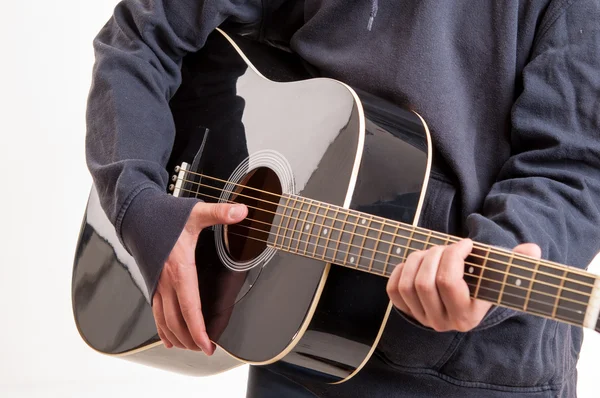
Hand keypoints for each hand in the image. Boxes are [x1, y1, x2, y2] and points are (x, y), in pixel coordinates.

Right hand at [152, 201, 247, 352]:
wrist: (137, 213)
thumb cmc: (166, 214)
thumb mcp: (196, 211)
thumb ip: (220, 213)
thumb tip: (243, 210)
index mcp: (179, 268)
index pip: (189, 307)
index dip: (198, 329)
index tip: (207, 344)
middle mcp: (165, 280)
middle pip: (177, 320)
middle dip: (190, 339)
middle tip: (206, 350)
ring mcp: (156, 284)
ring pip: (164, 319)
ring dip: (178, 337)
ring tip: (192, 348)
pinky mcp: (152, 283)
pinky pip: (156, 311)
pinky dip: (162, 328)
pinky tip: (169, 339)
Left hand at [386, 238, 540, 331]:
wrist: (464, 301)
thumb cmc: (483, 282)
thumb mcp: (501, 274)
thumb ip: (517, 263)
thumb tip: (532, 250)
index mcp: (468, 316)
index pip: (449, 282)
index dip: (453, 255)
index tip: (466, 243)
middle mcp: (442, 323)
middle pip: (425, 282)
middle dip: (434, 255)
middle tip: (446, 246)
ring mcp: (422, 318)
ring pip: (408, 284)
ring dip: (417, 259)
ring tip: (432, 251)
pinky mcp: (406, 311)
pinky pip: (394, 289)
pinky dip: (400, 270)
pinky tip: (415, 262)